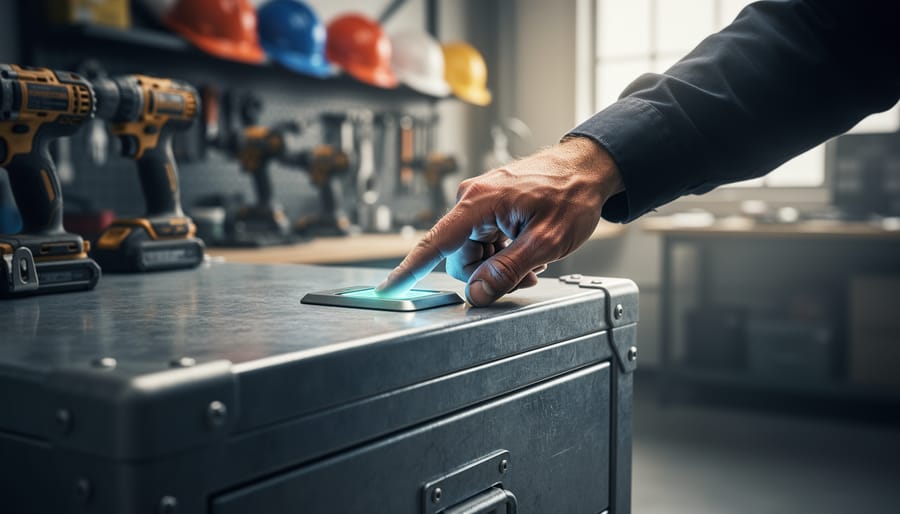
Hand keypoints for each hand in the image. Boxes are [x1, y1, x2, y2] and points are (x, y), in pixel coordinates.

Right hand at [375, 136, 623, 305]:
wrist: (589, 168)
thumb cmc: (572, 195)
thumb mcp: (546, 242)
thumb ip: (507, 270)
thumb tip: (476, 293)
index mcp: (478, 203)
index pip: (434, 244)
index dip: (409, 271)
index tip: (388, 289)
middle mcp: (472, 198)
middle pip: (461, 257)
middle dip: (488, 273)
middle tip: (526, 274)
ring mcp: (481, 201)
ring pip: (475, 252)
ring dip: (500, 264)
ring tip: (534, 263)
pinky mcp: (490, 205)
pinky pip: (486, 240)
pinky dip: (504, 252)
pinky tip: (528, 252)